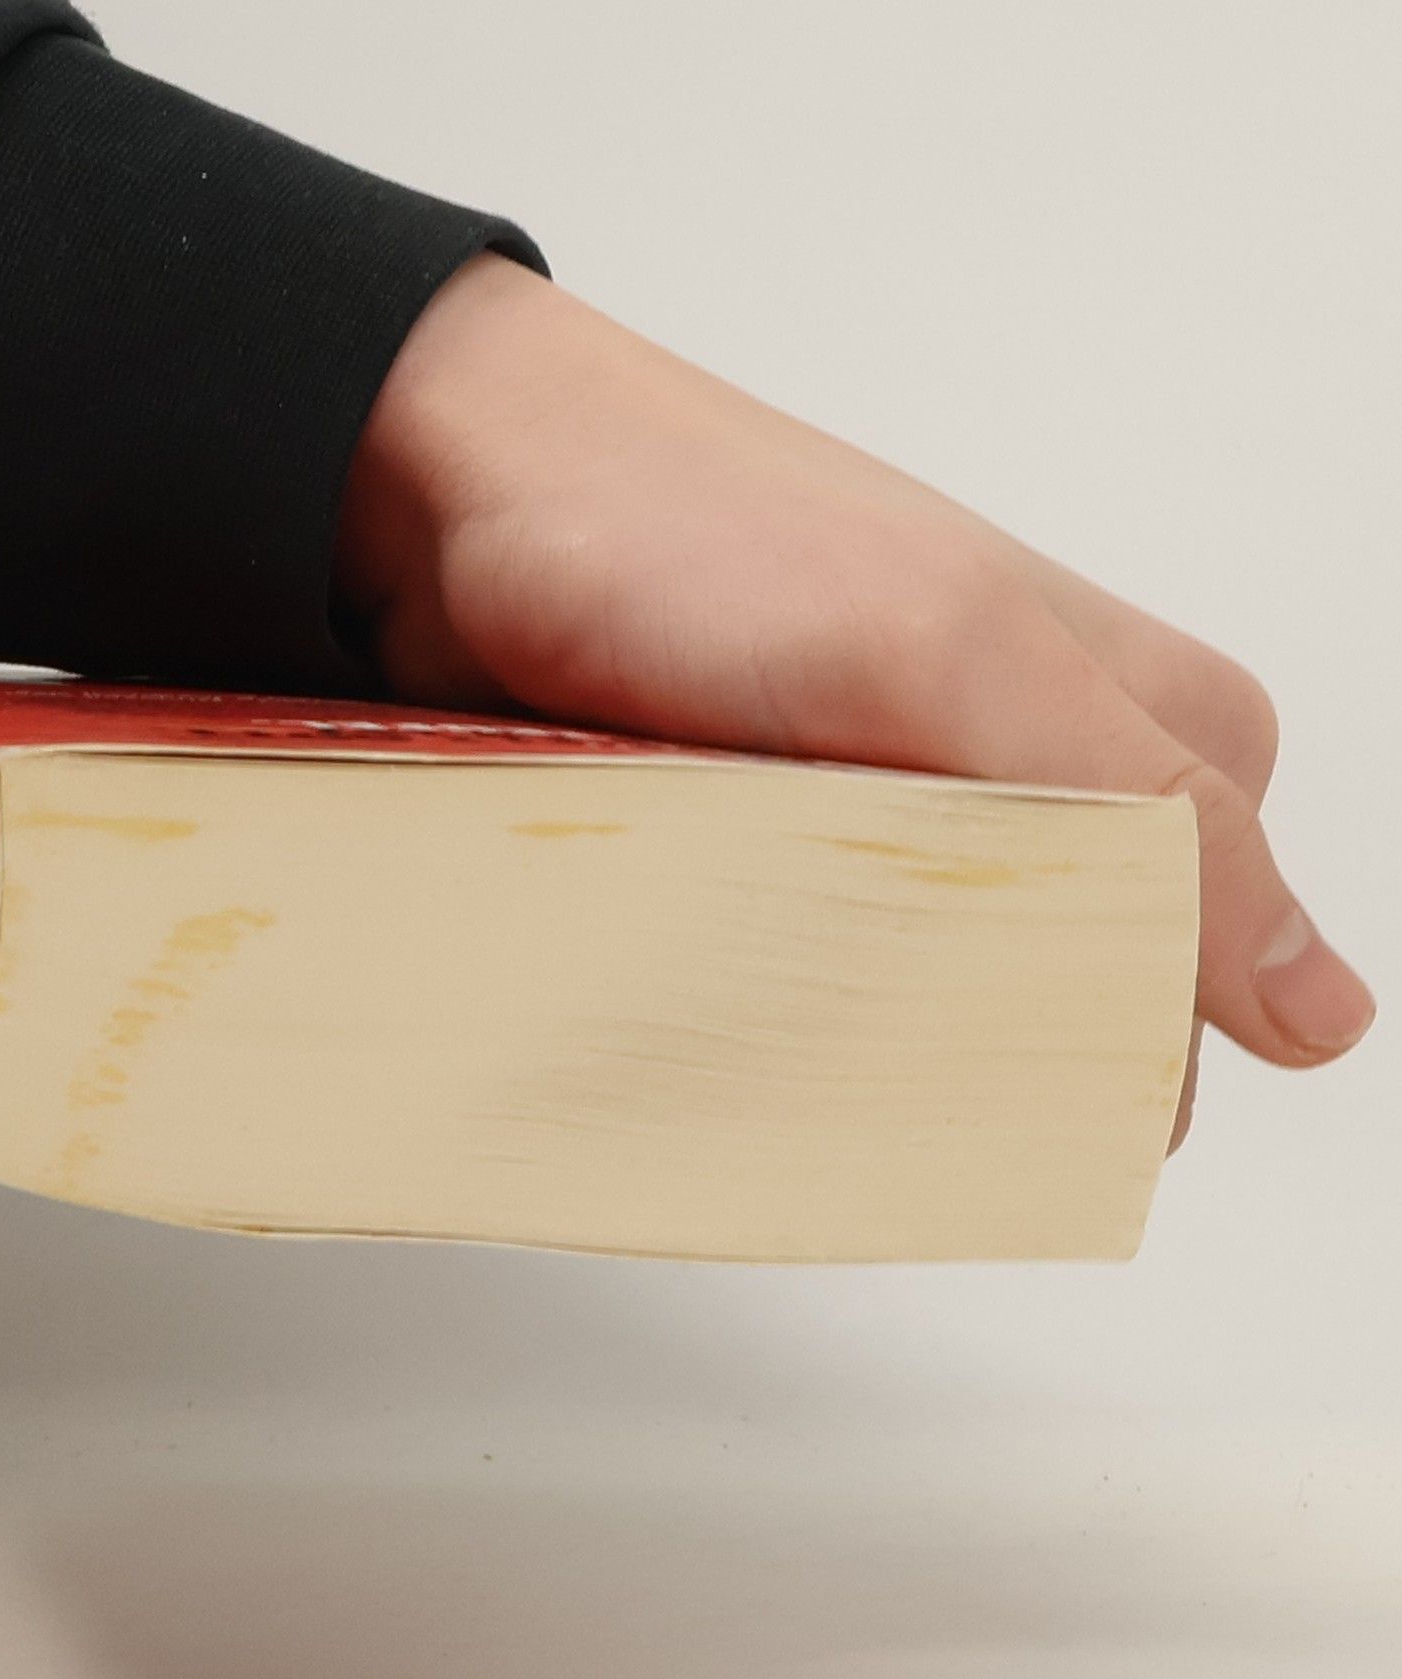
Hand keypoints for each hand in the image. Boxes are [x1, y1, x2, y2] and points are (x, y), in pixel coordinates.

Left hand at [333, 253, 1375, 1145]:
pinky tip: (729, 1011)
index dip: (1148, 1013)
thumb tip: (1320, 1011)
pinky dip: (769, 990)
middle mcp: (994, 744)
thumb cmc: (698, 534)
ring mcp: (861, 787)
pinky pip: (799, 948)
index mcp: (1102, 696)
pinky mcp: (747, 822)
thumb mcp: (957, 659)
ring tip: (800, 1039)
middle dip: (999, 1023)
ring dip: (871, 1017)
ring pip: (923, 965)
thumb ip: (1144, 816)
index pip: (1207, 907)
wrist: (456, 489)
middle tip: (904, 1062)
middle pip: (1060, 951)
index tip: (1057, 1097)